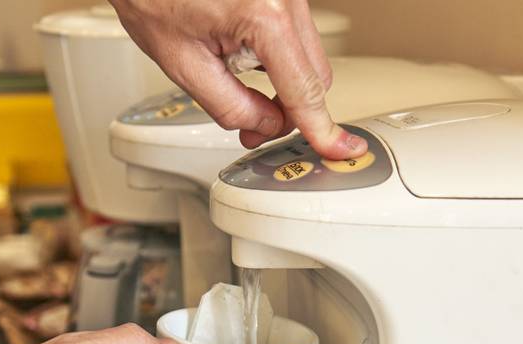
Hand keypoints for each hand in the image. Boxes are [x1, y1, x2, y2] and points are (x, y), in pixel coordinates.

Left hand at [109, 0, 367, 159]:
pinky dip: (274, 54)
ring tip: (230, 66)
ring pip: (307, 56)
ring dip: (279, 79)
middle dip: (288, 108)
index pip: (302, 90)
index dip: (320, 128)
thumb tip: (265, 125)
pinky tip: (238, 46)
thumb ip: (230, 106)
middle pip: (315, 76)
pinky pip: (294, 34)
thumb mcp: (183, 64)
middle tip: (252, 125)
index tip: (340, 149)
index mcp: (264, 15)